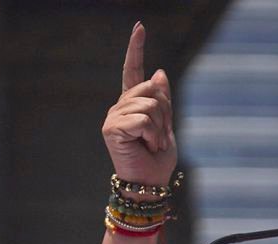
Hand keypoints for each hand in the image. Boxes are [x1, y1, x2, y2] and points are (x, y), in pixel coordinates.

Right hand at [101, 22, 176, 188]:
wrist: (150, 183)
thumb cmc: (157, 159)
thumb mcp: (166, 126)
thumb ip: (163, 101)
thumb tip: (159, 72)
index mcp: (133, 104)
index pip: (133, 71)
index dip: (136, 49)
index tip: (140, 27)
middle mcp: (119, 107)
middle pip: (151, 90)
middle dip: (165, 114)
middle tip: (158, 137)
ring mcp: (113, 116)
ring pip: (149, 105)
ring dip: (160, 128)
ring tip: (152, 143)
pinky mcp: (112, 128)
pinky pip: (143, 119)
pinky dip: (153, 134)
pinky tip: (146, 145)